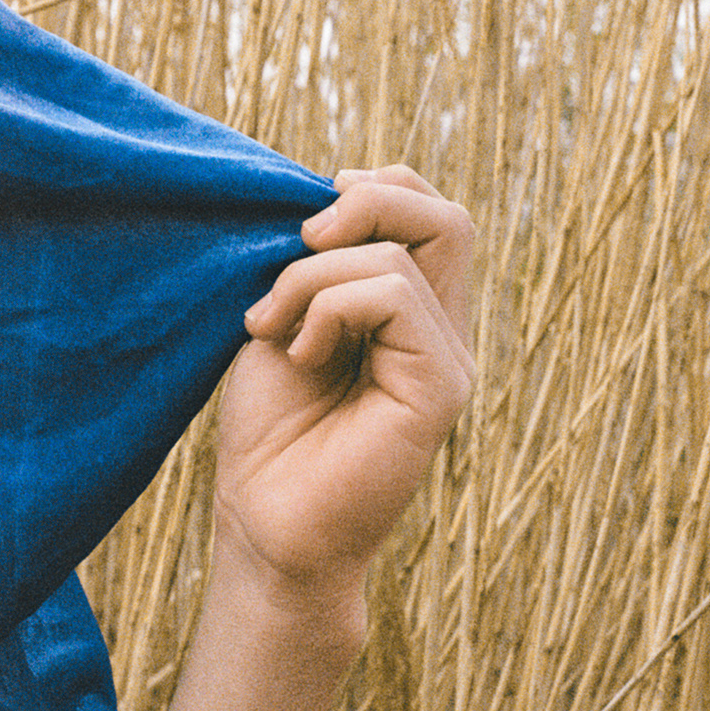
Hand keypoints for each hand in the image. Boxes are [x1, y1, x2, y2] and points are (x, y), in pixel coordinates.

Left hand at [215, 165, 474, 611]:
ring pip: (406, 252)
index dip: (372, 189)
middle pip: (445, 216)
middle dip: (364, 203)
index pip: (428, 211)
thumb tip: (333, 194)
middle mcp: (441, 332)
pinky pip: (395, 297)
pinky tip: (299, 354)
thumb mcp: (283, 321)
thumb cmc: (266, 431)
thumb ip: (317, 265)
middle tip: (297, 240)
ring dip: (312, 276)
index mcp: (410, 313)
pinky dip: (329, 307)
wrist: (262, 521)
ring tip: (271, 328)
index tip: (298, 221)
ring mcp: (447, 360)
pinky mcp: (439, 389)